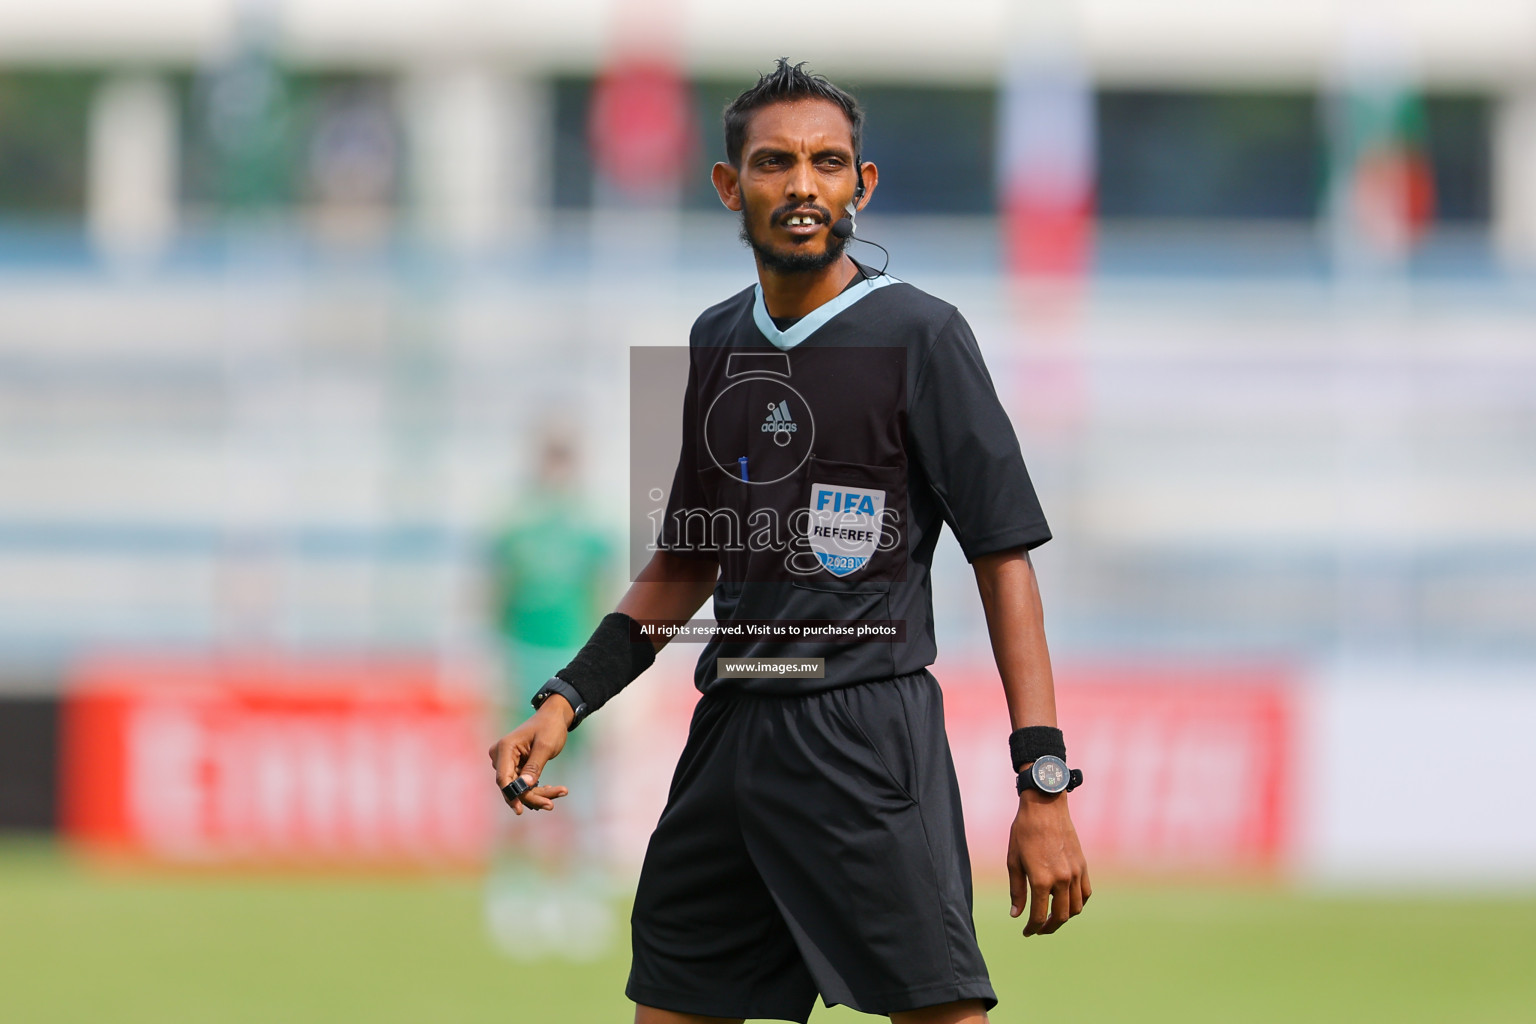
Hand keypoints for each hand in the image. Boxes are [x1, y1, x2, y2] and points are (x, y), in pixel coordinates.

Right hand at [488, 695, 573, 814]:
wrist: (554, 717)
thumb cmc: (550, 727)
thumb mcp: (545, 746)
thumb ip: (534, 767)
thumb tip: (524, 787)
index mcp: (505, 748)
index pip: (503, 778)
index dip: (511, 795)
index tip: (520, 810)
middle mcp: (501, 756)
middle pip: (513, 786)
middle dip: (532, 796)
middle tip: (552, 804)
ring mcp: (507, 762)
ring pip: (520, 787)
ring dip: (539, 794)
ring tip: (562, 791)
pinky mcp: (515, 767)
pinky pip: (523, 784)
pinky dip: (537, 789)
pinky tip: (554, 789)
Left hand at [1007, 785, 1090, 935]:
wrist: (1045, 806)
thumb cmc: (1023, 832)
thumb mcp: (1013, 861)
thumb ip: (1017, 891)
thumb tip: (1016, 915)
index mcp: (1041, 879)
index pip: (1039, 915)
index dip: (1032, 928)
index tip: (1026, 932)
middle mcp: (1062, 879)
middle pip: (1060, 916)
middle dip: (1049, 928)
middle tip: (1039, 930)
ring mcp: (1076, 873)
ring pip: (1076, 908)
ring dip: (1064, 917)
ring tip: (1052, 918)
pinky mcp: (1083, 866)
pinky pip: (1086, 893)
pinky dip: (1078, 903)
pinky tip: (1067, 903)